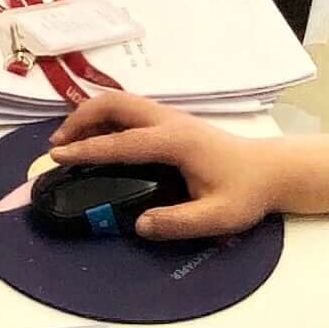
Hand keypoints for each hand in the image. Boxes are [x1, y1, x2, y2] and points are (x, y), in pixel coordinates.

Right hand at [45, 89, 297, 237]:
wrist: (271, 170)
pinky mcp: (171, 122)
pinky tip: (97, 140)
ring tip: (70, 143)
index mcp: (175, 142)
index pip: (121, 142)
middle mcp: (169, 121)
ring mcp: (170, 117)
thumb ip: (179, 223)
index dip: (87, 149)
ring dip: (90, 116)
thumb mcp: (218, 217)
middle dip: (79, 119)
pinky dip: (105, 119)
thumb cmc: (246, 192)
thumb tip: (140, 225)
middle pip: (114, 103)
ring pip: (120, 102)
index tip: (58, 156)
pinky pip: (129, 111)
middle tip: (57, 146)